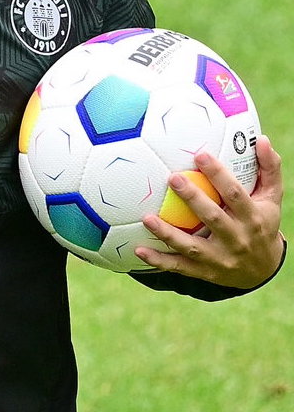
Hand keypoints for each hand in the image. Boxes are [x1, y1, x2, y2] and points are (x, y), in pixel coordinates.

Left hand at [135, 139, 286, 288]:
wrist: (262, 269)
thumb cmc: (263, 223)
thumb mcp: (272, 198)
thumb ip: (268, 169)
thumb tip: (261, 139)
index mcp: (253, 218)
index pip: (236, 194)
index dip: (219, 175)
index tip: (200, 155)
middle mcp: (237, 239)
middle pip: (213, 217)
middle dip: (192, 198)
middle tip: (173, 178)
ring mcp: (220, 258)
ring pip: (191, 246)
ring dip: (168, 233)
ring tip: (146, 218)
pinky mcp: (205, 272)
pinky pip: (179, 267)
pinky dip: (158, 260)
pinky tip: (139, 249)